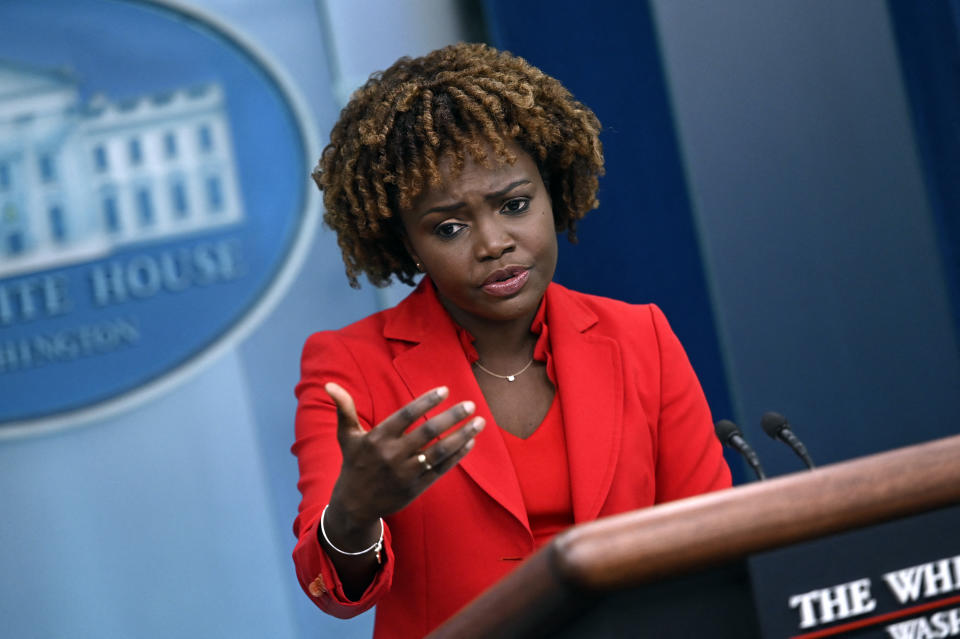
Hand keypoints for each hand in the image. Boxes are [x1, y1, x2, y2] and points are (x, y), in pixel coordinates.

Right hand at [324, 382, 483, 532]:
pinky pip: (442, 468)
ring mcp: (406, 473)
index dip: (426, 402)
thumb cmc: (353, 464)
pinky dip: (458, 455)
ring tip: (479, 422)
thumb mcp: (347, 437)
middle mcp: (392, 455)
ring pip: (439, 451)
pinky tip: (470, 442)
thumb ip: (344, 409)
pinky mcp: (416, 487)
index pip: (406, 415)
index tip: (446, 390)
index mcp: (377, 439)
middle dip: (451, 417)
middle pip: (427, 433)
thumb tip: (330, 384)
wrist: (355, 505)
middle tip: (470, 404)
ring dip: (462, 436)